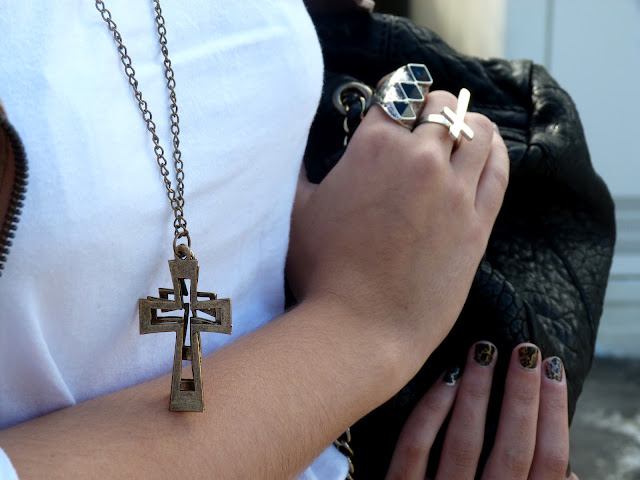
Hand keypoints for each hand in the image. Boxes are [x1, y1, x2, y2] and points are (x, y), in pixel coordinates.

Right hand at [288, 90, 508, 368]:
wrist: (360, 327)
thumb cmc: (322, 272)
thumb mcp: (299, 210)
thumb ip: (305, 171)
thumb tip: (304, 154)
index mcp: (374, 147)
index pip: (395, 95)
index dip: (394, 96)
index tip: (394, 105)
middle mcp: (421, 158)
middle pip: (439, 105)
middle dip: (429, 107)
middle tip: (421, 121)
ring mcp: (456, 190)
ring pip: (476, 129)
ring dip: (467, 122)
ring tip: (458, 131)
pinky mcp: (478, 221)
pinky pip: (498, 169)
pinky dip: (494, 151)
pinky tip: (486, 150)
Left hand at [386, 342, 577, 479]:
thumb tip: (570, 472)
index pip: (548, 463)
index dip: (554, 414)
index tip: (553, 370)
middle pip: (512, 448)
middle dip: (522, 394)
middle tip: (525, 349)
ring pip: (464, 440)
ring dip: (478, 391)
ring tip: (484, 349)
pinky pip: (415, 446)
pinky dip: (432, 410)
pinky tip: (445, 377)